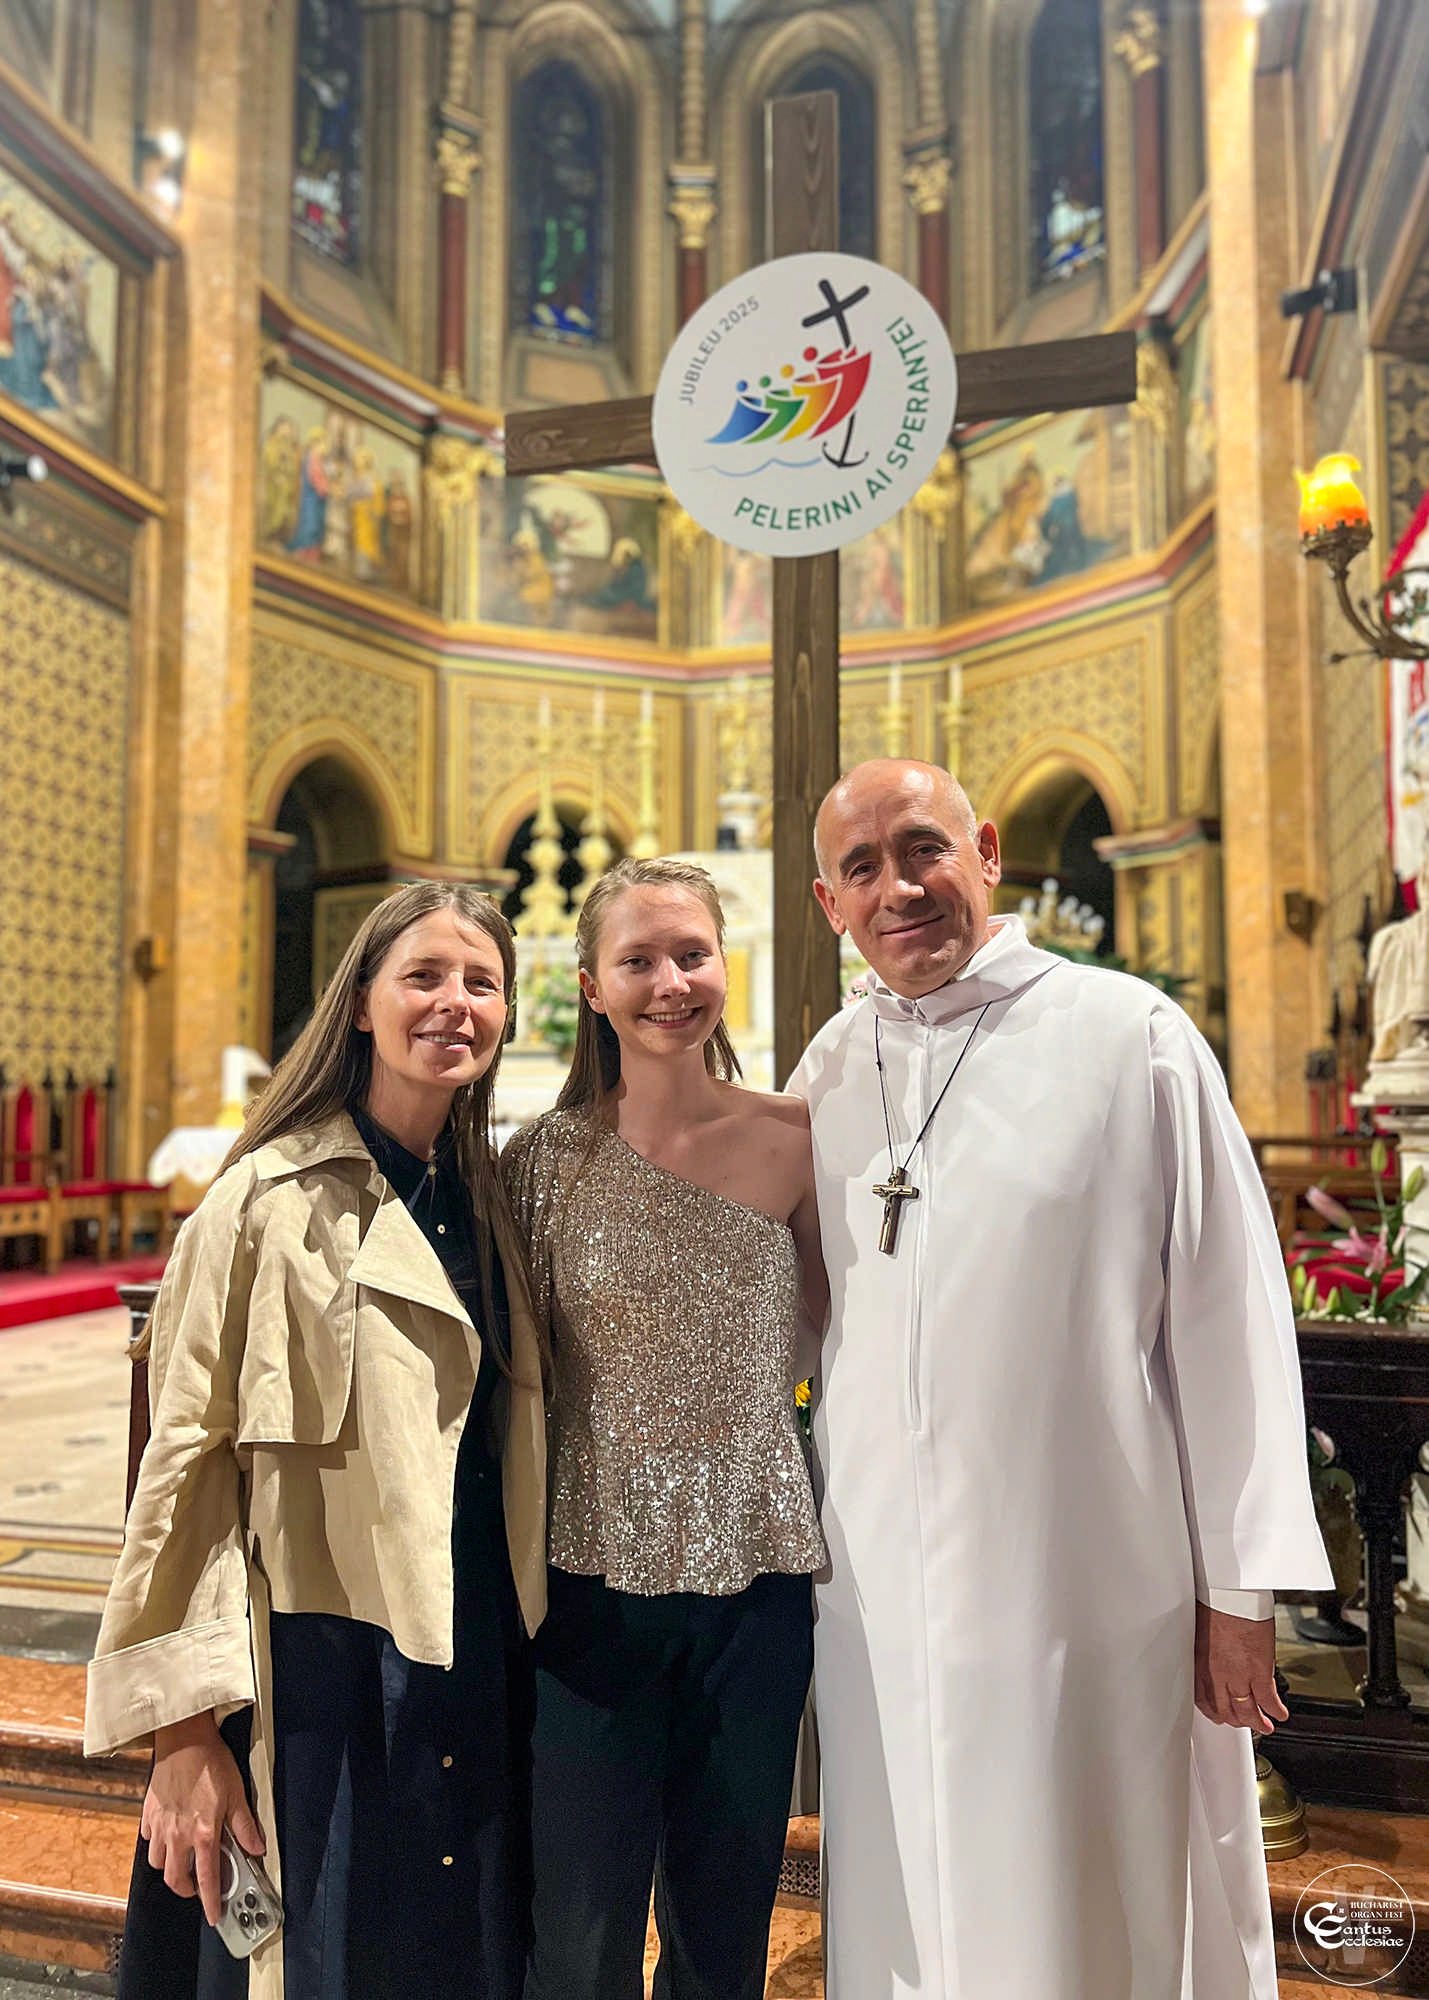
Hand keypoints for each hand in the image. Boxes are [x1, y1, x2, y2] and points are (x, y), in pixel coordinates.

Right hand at [142, 1712, 264, 1924]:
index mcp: (203, 1835)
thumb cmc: (211, 1764)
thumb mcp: (237, 1794)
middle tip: (198, 1886)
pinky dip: (157, 1845)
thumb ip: (245, 1826)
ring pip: (158, 1864)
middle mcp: (178, 1837)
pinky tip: (168, 1835)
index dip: (210, 1902)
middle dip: (187, 1890)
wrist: (184, 1740)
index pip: (207, 1880)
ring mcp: (160, 1827)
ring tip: (184, 1861)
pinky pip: (149, 1840)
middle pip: (176, 1880)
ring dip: (170, 1869)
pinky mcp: (148, 1814)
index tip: (213, 1916)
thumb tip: (257, 1849)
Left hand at [1194, 1603, 1287, 1732]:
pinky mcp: (1259, 1672)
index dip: (1212, 1710)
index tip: (1217, 1713)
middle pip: (1225, 1711)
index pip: (1203, 1699)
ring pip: (1247, 1711)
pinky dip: (1275, 1710)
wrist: (1229, 1594)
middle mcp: (1217, 1675)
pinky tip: (1280, 1714)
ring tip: (1263, 1727)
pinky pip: (1268, 1700)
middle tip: (1240, 1723)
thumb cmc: (1212, 1603)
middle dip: (1233, 1720)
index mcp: (1199, 1664)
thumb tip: (1207, 1654)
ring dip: (1256, 1722)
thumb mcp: (1198, 1631)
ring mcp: (1238, 1676)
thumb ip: (1203, 1649)